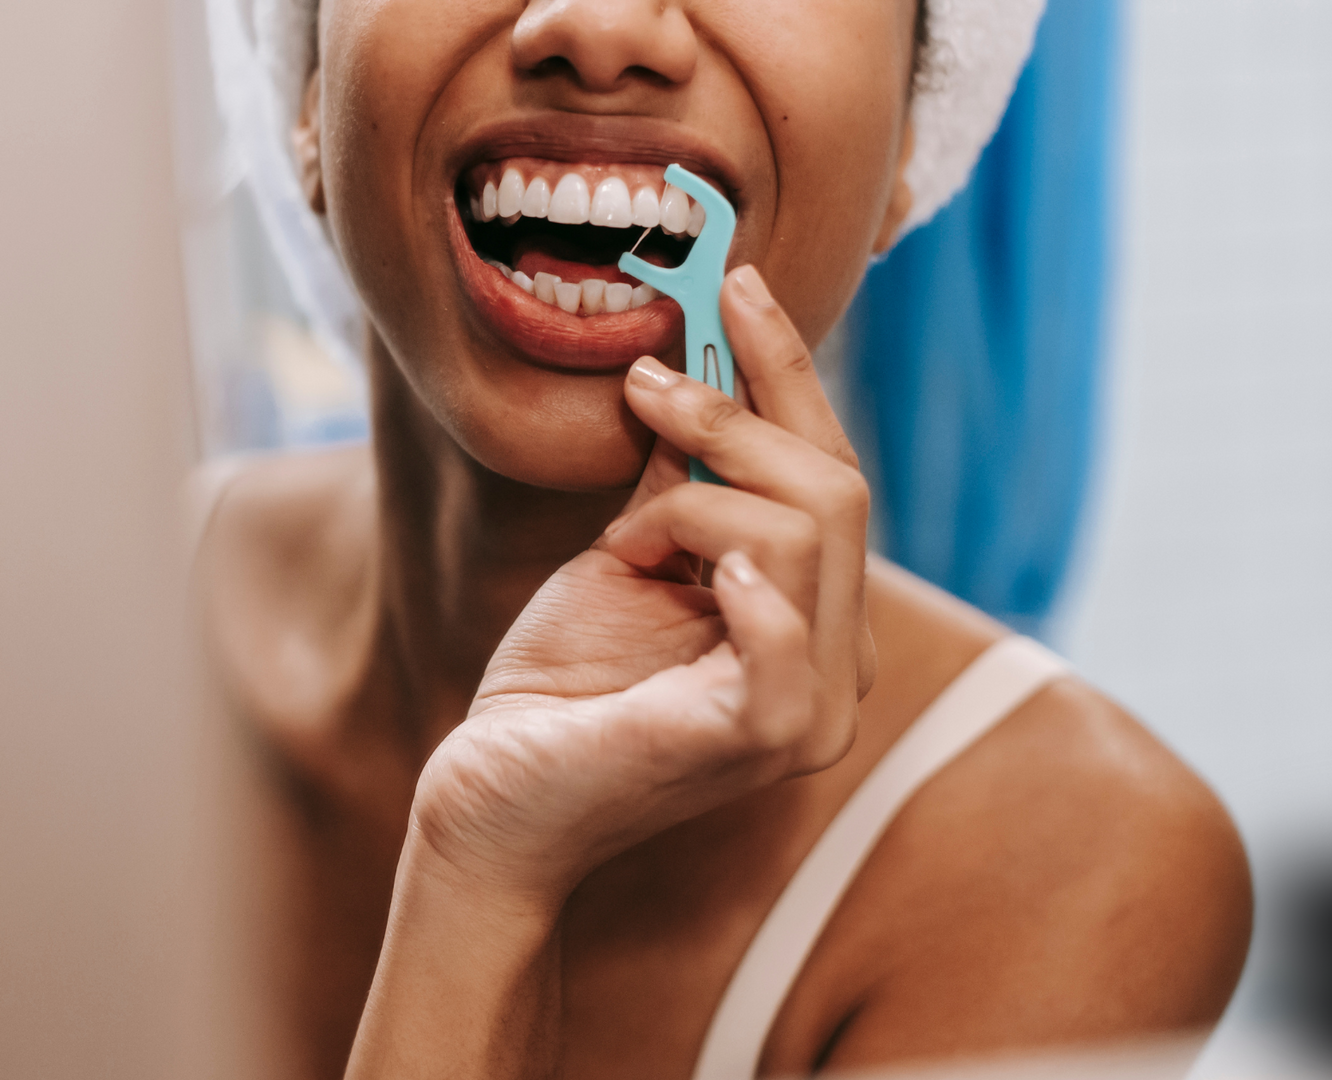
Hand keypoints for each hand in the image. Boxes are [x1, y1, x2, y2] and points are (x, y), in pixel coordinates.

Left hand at [409, 265, 877, 904]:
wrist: (493, 793)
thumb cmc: (561, 682)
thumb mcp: (630, 550)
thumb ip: (682, 475)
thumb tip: (693, 363)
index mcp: (816, 616)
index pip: (834, 472)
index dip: (787, 371)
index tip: (735, 280)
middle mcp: (835, 663)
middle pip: (838, 489)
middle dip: (737, 415)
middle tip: (645, 388)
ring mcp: (808, 709)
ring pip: (809, 533)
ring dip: (693, 501)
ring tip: (621, 541)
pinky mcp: (758, 741)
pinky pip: (789, 643)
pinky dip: (749, 588)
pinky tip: (694, 571)